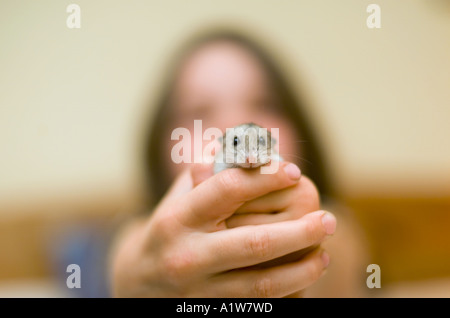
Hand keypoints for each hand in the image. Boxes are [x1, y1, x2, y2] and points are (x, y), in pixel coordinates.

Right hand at [111, 162, 334, 296]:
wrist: (137, 282)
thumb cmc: (170, 228)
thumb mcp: (179, 195)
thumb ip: (209, 169)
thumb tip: (248, 142)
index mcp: (178, 217)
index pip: (228, 189)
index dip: (265, 177)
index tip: (293, 171)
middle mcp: (187, 255)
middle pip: (255, 243)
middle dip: (299, 231)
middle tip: (328, 220)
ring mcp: (199, 290)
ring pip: (263, 282)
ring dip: (302, 269)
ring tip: (323, 254)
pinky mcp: (211, 310)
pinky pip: (258, 303)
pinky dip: (287, 291)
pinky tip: (305, 277)